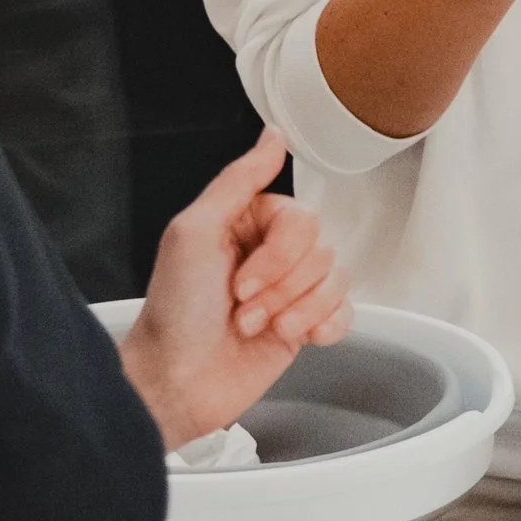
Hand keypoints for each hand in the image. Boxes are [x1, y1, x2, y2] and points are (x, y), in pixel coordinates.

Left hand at [124, 131, 348, 448]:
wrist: (177, 382)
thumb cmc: (174, 313)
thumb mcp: (195, 231)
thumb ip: (238, 180)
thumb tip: (272, 138)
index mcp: (244, 223)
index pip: (300, 217)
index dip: (277, 252)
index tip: (238, 275)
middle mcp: (269, 254)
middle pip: (321, 249)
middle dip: (282, 286)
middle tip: (242, 304)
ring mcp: (288, 291)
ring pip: (335, 281)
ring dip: (295, 310)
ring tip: (254, 326)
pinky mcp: (302, 326)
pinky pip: (346, 313)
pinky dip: (323, 326)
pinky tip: (294, 335)